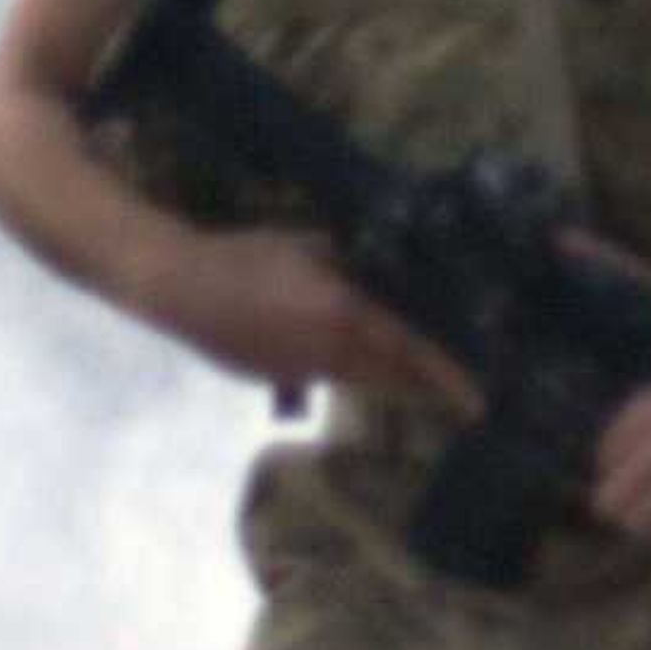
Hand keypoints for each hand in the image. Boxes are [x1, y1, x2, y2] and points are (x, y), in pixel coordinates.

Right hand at [144, 226, 477, 413]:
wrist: (173, 285)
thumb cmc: (243, 255)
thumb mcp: (307, 247)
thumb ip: (352, 263)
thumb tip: (389, 270)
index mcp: (342, 313)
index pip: (410, 349)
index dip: (447, 377)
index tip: (477, 402)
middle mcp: (327, 352)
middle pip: (391, 378)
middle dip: (424, 383)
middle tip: (458, 386)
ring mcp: (298, 372)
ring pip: (359, 381)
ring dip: (387, 378)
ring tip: (416, 374)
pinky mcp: (274, 379)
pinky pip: (324, 378)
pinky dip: (343, 370)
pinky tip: (340, 353)